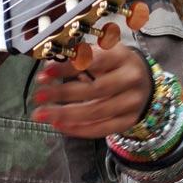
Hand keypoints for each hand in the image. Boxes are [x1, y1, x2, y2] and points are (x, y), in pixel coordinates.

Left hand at [32, 43, 151, 138]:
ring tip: (42, 114)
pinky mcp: (129, 120)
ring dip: (66, 115)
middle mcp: (130, 79)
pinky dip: (79, 129)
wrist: (144, 82)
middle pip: (95, 90)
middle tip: (38, 96)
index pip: (93, 62)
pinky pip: (102, 129)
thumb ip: (77, 59)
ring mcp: (132, 102)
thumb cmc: (115, 65)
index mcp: (121, 56)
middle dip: (63, 94)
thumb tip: (48, 67)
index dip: (68, 68)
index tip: (44, 73)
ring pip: (97, 112)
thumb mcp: (101, 53)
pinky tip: (60, 125)